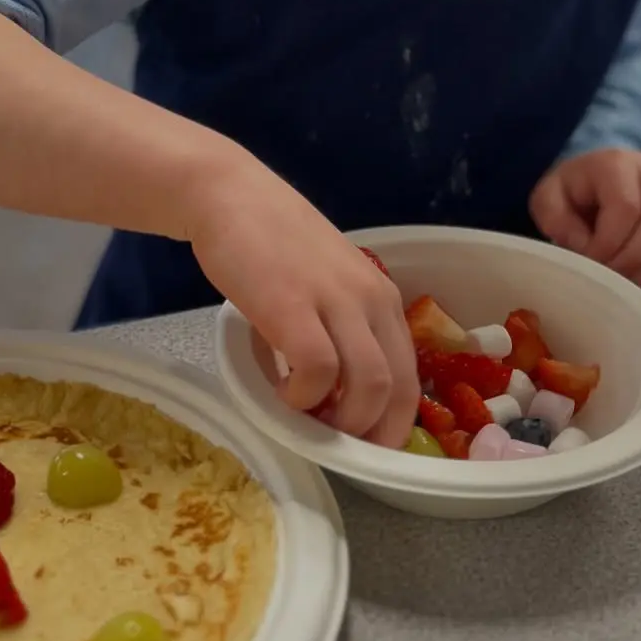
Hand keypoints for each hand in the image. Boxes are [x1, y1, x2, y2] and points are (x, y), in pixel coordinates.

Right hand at [188, 157, 418, 446]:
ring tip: (307, 417)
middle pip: (398, 389)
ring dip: (340, 420)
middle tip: (335, 444)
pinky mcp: (293, 305)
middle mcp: (371, 299)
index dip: (393, 424)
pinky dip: (302, 396)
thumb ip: (340, 326)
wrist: (230, 196)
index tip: (365, 444)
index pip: (410, 376)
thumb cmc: (272, 241)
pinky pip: (317, 370)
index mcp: (381, 297)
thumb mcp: (326, 282)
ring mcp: (335, 301)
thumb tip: (334, 390)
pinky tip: (281, 392)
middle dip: (371, 433)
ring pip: (369, 384)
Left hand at [529, 149, 640, 287]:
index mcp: (615, 163)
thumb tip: (586, 247)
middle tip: (614, 277)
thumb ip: (555, 220)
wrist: (593, 181)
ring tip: (634, 279)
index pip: (626, 208)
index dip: (610, 244)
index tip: (592, 263)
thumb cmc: (571, 193)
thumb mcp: (547, 200)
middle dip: (635, 259)